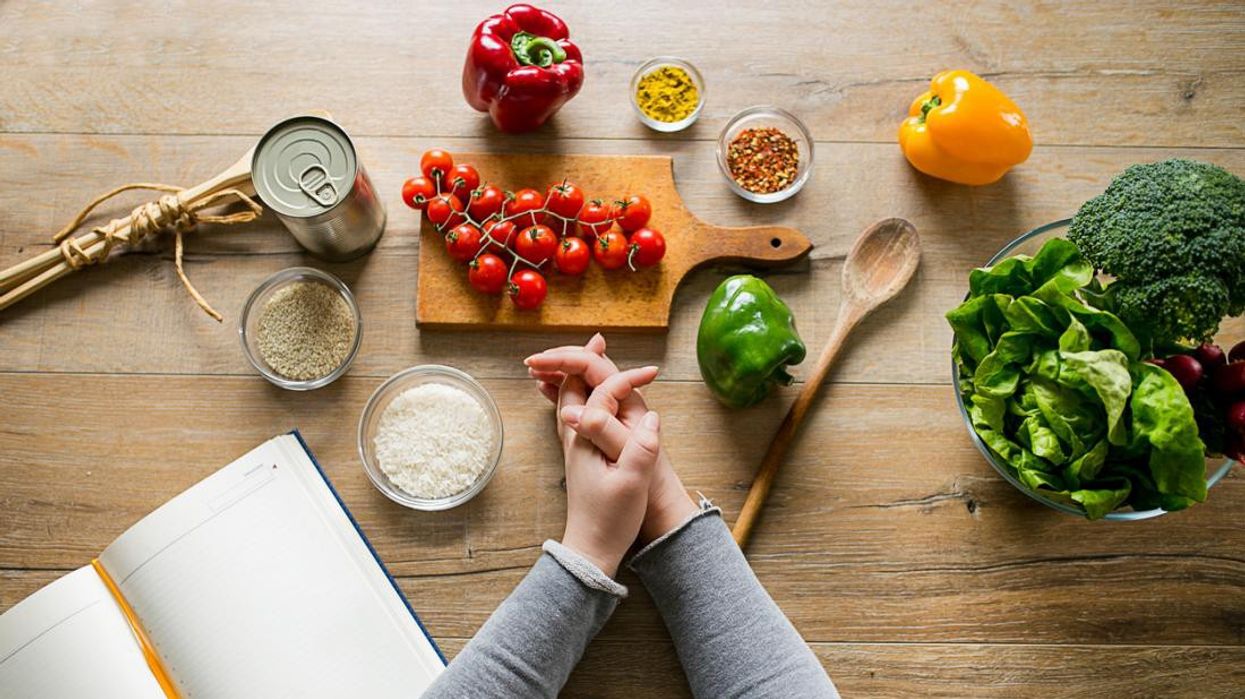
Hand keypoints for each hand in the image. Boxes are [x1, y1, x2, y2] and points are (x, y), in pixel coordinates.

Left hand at [527, 335, 698, 546]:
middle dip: (584, 360)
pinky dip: (581, 396)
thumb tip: (652, 417)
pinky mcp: (581, 456)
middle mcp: (575, 437)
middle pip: (573, 386)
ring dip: (580, 376)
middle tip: (598, 340)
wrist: (590, 550)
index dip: (628, 378)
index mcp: (586, 438)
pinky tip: (589, 399)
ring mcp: (575, 446)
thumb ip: (640, 448)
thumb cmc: (609, 519)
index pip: (604, 393)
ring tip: (589, 358)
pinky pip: (576, 414)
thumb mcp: (630, 483)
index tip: (654, 373)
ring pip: (571, 400)